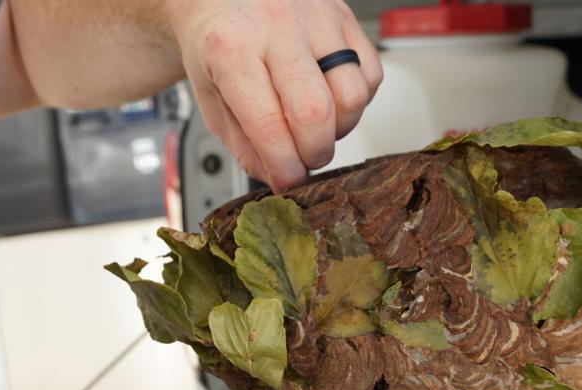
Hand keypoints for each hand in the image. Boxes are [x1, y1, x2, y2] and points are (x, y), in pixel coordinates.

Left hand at [171, 0, 382, 191]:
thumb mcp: (211, 97)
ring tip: (316, 127)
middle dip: (315, 153)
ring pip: (353, 96)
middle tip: (304, 159)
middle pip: (317, 114)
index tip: (288, 182)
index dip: (284, 167)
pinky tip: (332, 99)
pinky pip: (370, 75)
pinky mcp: (344, 16)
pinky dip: (357, 101)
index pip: (269, 127)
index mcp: (232, 49)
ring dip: (340, 128)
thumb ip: (243, 143)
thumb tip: (278, 176)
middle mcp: (277, 28)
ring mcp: (316, 18)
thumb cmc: (217, 43)